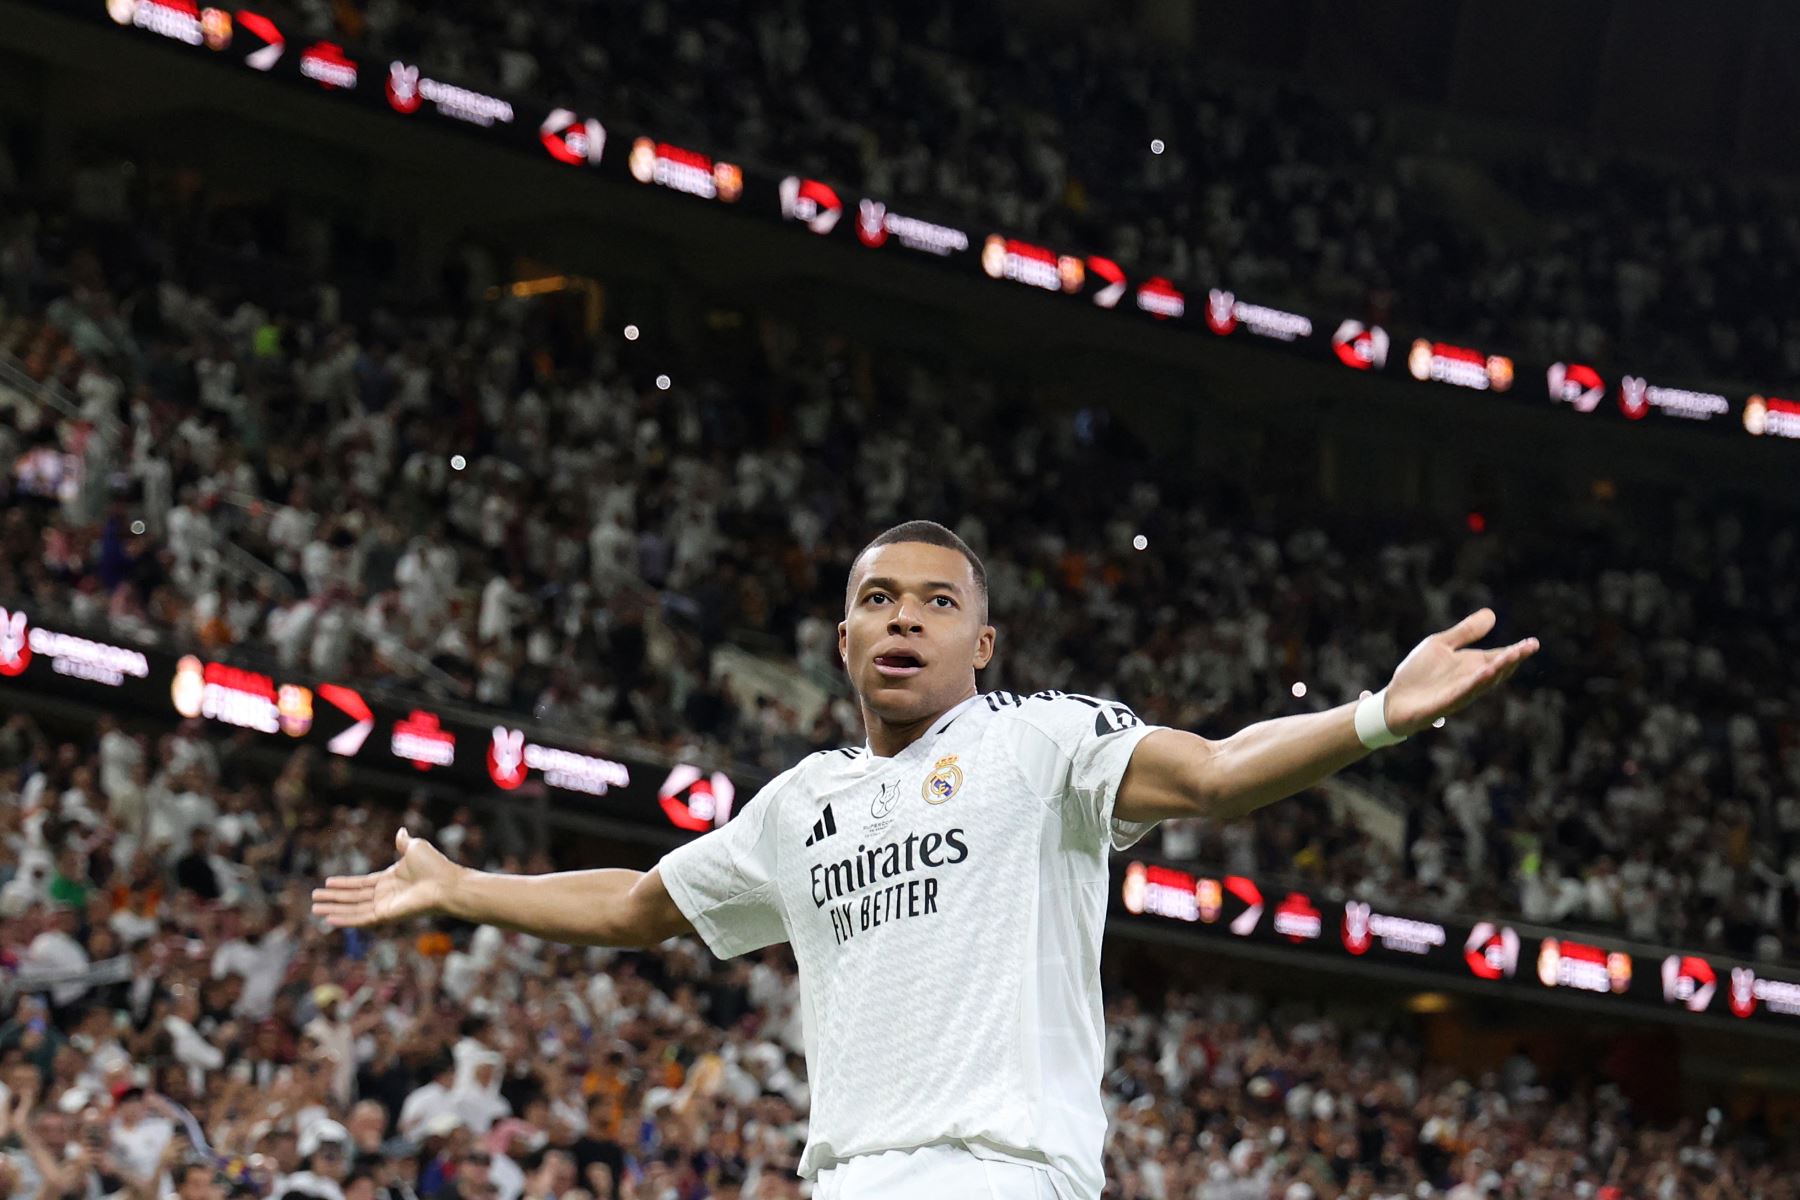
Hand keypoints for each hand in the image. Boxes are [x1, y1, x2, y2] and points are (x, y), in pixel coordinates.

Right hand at [311, 828, 460, 927]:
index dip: (344, 884)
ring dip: (333, 909)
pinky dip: (345, 919)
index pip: (361, 883)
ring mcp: (385, 906)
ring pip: (353, 909)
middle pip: (353, 897)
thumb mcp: (415, 847)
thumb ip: (403, 842)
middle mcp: (385, 894)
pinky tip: (329, 919)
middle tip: (314, 899)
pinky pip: (361, 918)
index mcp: (390, 879)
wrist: (446, 883)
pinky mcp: (386, 916)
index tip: (327, 883)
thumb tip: (401, 831)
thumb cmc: (435, 866)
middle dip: (333, 898)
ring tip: (315, 909)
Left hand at [1384, 608, 1538, 736]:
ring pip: (1483, 682)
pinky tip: (1484, 673)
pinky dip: (1474, 684)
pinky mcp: (1443, 704)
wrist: (1394, 700)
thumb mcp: (1441, 644)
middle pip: (1496, 669)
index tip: (1533, 642)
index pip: (1498, 657)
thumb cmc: (1418, 674)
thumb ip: (1465, 632)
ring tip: (1512, 656)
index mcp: (1472, 666)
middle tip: (1528, 647)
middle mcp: (1470, 680)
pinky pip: (1462, 694)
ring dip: (1498, 669)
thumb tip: (1492, 614)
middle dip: (1512, 659)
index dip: (1516, 651)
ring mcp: (1459, 693)